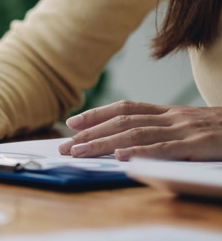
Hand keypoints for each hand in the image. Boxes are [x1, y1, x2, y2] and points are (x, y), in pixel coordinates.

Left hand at [59, 100, 221, 160]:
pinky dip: (140, 152)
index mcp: (171, 112)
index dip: (98, 114)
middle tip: (65, 145)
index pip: (126, 108)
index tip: (73, 122)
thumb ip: (166, 131)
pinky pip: (165, 148)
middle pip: (123, 121)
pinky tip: (120, 157)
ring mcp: (185, 129)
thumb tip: (130, 142)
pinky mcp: (199, 144)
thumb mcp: (192, 127)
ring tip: (80, 152)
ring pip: (136, 134)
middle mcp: (173, 117)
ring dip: (103, 143)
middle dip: (90, 133)